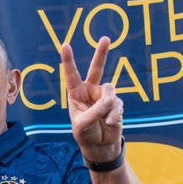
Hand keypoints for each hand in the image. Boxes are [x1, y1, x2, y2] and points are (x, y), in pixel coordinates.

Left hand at [61, 37, 122, 162]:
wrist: (100, 146)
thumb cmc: (85, 134)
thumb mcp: (83, 124)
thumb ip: (95, 111)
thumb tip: (111, 100)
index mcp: (76, 94)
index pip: (71, 75)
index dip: (68, 60)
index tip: (65, 45)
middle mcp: (90, 91)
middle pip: (96, 69)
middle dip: (101, 53)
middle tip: (105, 38)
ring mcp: (104, 96)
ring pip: (109, 91)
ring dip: (107, 105)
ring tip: (104, 118)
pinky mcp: (116, 104)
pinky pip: (117, 104)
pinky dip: (113, 114)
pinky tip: (109, 123)